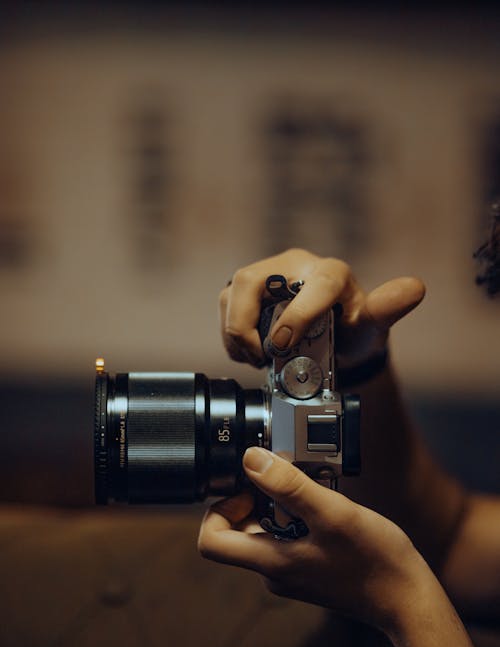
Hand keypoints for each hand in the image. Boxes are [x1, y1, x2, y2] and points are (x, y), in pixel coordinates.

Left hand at [198, 447, 423, 631]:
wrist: (408, 600)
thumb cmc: (376, 561)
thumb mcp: (333, 513)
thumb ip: (289, 487)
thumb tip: (250, 460)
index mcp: (271, 563)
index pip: (211, 541)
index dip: (219, 509)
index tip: (248, 488)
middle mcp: (274, 572)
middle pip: (237, 531)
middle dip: (256, 498)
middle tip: (288, 479)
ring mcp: (292, 572)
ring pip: (266, 530)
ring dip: (281, 504)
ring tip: (313, 489)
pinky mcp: (309, 569)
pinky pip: (288, 537)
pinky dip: (299, 517)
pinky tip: (326, 506)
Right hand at [220, 248, 424, 368]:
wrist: (333, 341)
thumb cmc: (353, 331)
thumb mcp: (372, 326)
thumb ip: (388, 309)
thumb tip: (415, 289)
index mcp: (330, 272)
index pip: (313, 283)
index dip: (297, 314)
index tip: (282, 345)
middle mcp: (294, 266)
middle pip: (251, 280)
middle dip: (246, 323)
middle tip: (261, 356)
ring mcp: (266, 276)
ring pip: (232, 293)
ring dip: (236, 333)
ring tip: (257, 358)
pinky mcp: (246, 291)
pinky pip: (225, 306)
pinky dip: (231, 336)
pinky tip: (250, 352)